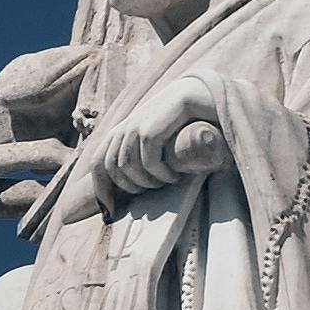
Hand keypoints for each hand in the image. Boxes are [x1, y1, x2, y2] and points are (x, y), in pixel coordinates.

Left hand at [90, 84, 226, 201]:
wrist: (210, 96)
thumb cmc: (188, 125)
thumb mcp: (160, 141)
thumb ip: (142, 156)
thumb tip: (126, 191)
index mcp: (123, 129)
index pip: (98, 162)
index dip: (101, 190)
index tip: (111, 214)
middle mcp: (127, 124)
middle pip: (111, 167)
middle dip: (130, 187)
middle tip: (153, 191)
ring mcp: (140, 121)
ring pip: (128, 164)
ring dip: (147, 181)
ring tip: (167, 181)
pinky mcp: (158, 120)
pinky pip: (148, 157)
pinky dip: (160, 172)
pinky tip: (175, 175)